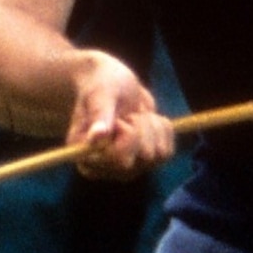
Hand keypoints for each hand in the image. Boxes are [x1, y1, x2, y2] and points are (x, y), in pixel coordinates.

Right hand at [65, 54, 175, 178]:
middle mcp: (105, 168)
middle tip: (127, 114)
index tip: (120, 118)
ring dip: (151, 126)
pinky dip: (161, 130)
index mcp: (85, 156)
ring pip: (158, 154)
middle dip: (141, 126)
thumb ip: (99, 114)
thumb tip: (96, 138)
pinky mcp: (145, 163)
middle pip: (144, 157)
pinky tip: (145, 120)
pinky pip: (167, 151)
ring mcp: (127, 168)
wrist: (113, 83)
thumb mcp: (99, 93)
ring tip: (134, 115)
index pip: (119, 159)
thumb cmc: (100, 85)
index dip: (128, 134)